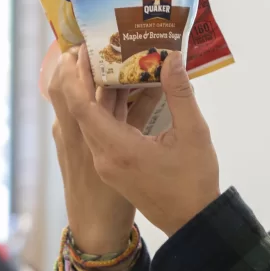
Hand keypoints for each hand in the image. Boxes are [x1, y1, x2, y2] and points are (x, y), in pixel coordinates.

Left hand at [55, 47, 220, 236]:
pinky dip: (107, 111)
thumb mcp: (193, 133)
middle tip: (90, 48)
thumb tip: (171, 57)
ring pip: (91, 122)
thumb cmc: (194, 180)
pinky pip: (102, 133)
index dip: (76, 76)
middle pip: (80, 112)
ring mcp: (106, 164)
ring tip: (104, 62)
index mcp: (117, 149)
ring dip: (95, 94)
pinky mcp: (113, 167)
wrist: (191, 222)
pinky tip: (120, 91)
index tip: (79, 50)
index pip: (81, 107)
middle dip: (81, 79)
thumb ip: (180, 93)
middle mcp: (103, 156)